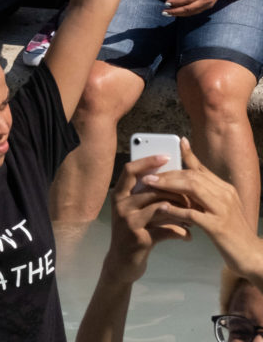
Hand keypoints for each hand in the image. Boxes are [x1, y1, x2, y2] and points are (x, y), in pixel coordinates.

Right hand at [103, 154, 189, 284]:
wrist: (122, 264)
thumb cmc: (132, 233)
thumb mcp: (134, 212)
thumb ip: (146, 197)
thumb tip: (170, 177)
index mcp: (119, 195)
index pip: (130, 170)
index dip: (147, 161)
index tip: (166, 156)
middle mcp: (121, 205)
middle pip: (151, 188)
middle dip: (175, 190)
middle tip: (192, 196)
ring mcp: (128, 222)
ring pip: (161, 207)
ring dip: (182, 212)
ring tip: (194, 217)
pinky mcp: (139, 238)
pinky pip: (166, 230)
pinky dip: (181, 232)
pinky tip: (189, 236)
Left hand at [146, 138, 262, 279]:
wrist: (251, 256)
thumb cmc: (232, 233)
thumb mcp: (219, 209)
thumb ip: (204, 196)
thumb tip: (183, 184)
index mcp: (225, 189)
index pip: (201, 169)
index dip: (188, 156)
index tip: (178, 143)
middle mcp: (225, 195)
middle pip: (192, 176)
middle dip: (168, 174)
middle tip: (149, 175)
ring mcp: (222, 210)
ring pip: (192, 188)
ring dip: (168, 185)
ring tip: (150, 184)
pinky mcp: (218, 227)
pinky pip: (192, 213)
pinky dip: (175, 209)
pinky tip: (161, 208)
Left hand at [163, 0, 233, 15]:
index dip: (176, 2)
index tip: (166, 2)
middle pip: (189, 8)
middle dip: (176, 11)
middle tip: (164, 12)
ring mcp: (209, 3)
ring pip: (193, 12)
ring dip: (180, 14)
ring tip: (169, 14)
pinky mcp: (210, 5)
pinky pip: (197, 11)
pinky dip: (187, 13)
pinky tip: (179, 13)